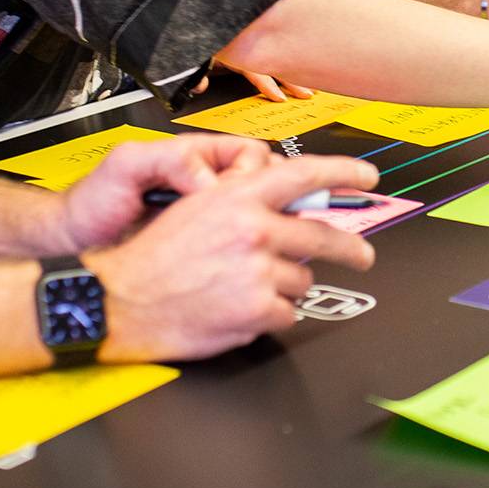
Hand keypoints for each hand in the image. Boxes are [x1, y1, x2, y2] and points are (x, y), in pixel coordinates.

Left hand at [57, 133, 275, 250]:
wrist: (74, 239)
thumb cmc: (94, 201)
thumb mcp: (127, 165)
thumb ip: (171, 159)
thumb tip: (210, 179)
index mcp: (198, 157)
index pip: (253, 155)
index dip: (259, 174)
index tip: (245, 196)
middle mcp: (208, 185)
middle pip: (267, 187)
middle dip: (272, 204)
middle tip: (260, 224)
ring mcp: (208, 218)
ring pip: (258, 219)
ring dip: (262, 232)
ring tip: (245, 247)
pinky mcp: (203, 248)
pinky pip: (239, 247)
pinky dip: (245, 256)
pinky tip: (232, 265)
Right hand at [83, 155, 378, 362]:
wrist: (120, 302)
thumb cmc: (152, 258)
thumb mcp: (194, 208)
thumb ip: (242, 202)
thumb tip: (287, 207)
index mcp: (237, 197)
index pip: (303, 174)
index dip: (342, 172)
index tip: (367, 178)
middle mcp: (253, 228)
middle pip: (322, 235)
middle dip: (350, 248)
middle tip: (362, 255)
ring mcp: (258, 270)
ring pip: (302, 279)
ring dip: (285, 286)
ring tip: (247, 289)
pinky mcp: (259, 309)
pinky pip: (287, 313)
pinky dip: (270, 315)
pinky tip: (239, 309)